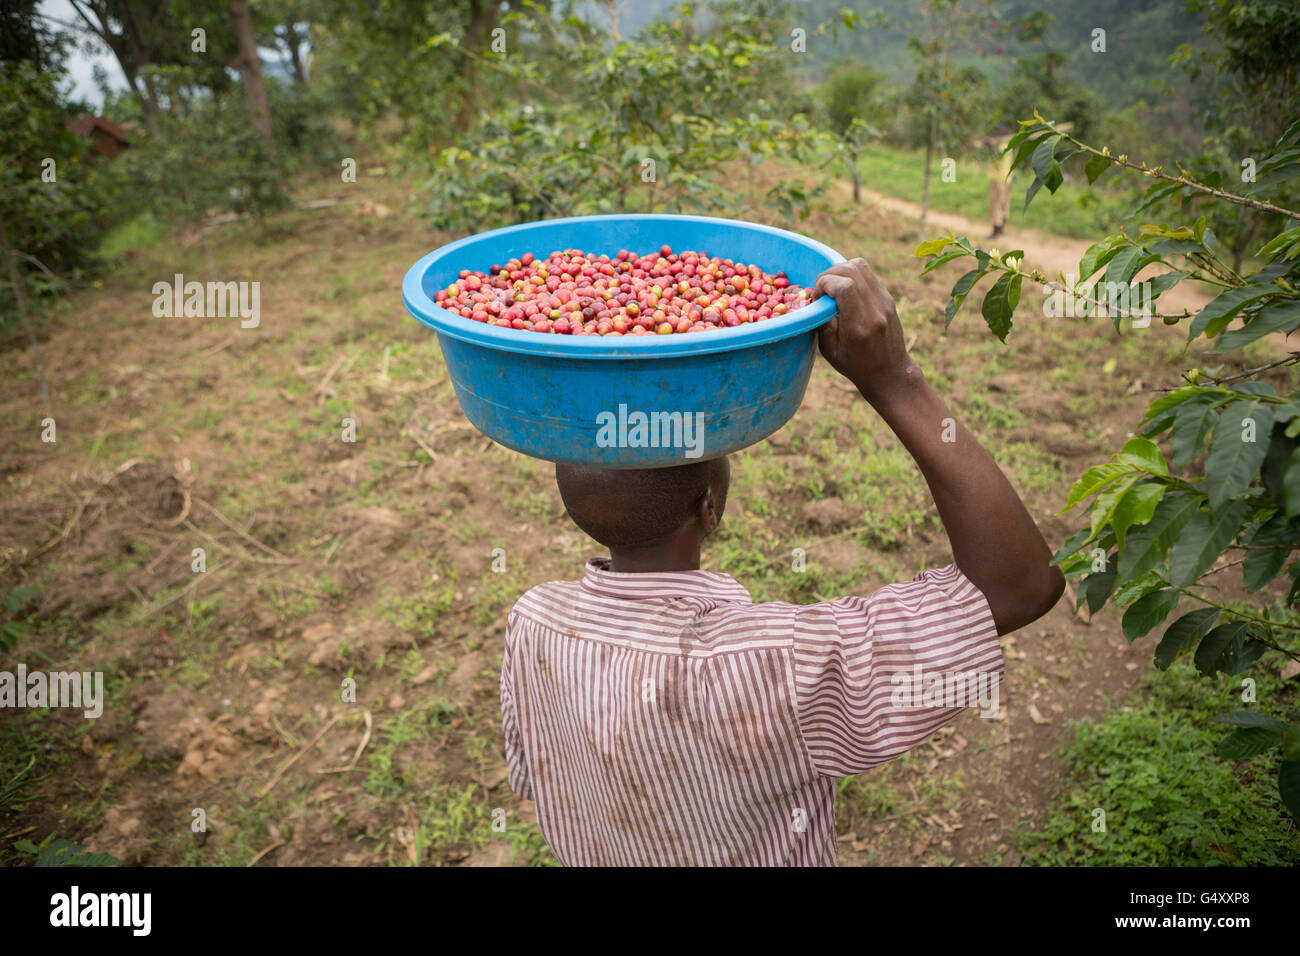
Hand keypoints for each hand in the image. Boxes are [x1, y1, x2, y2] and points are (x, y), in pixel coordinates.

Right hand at [811, 258, 915, 402]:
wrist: (891, 373)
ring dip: (840, 271)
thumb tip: (815, 301)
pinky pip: (867, 274)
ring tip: (832, 288)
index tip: (817, 298)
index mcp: (860, 325)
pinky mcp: (887, 297)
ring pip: (860, 265)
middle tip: (822, 292)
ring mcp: (885, 300)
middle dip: (829, 274)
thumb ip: (822, 324)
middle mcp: (876, 308)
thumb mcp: (830, 352)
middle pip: (851, 269)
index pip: (844, 285)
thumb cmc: (857, 366)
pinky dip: (851, 276)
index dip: (824, 283)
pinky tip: (844, 292)